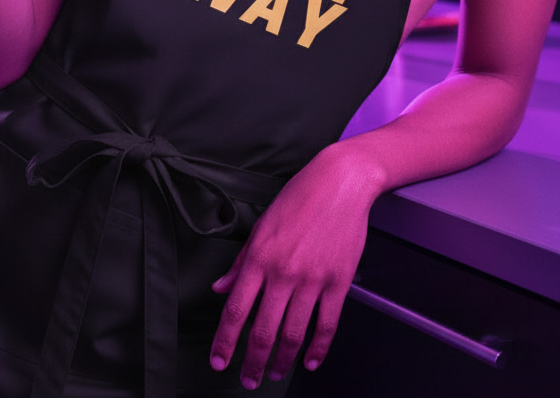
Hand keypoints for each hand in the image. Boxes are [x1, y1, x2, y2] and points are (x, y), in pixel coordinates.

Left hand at [209, 141, 380, 388]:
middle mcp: (284, 272)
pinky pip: (327, 325)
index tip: (219, 361)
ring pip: (294, 334)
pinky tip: (310, 360)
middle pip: (264, 330)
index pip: (236, 309)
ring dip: (282, 361)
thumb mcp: (262, 225)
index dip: (225, 341)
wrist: (340, 182)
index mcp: (260, 257)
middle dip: (252, 361)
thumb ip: (241, 261)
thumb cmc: (299, 197)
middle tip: (247, 379)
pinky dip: (318, 348)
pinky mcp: (339, 282)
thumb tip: (221, 287)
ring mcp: (313, 279)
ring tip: (274, 373)